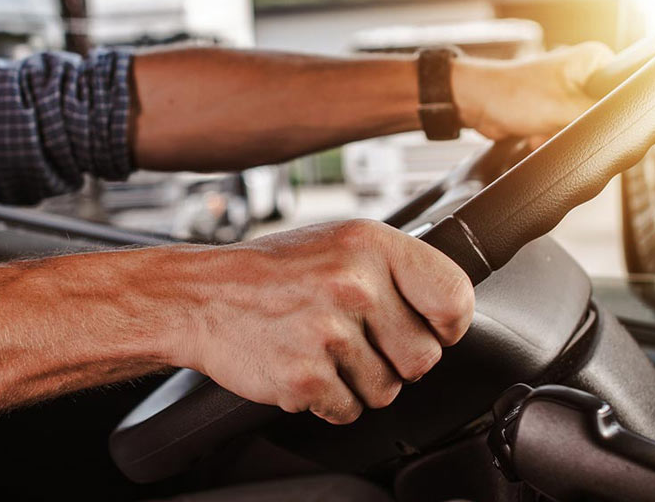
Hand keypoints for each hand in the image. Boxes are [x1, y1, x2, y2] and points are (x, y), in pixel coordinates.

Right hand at [163, 219, 473, 423]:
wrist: (200, 296)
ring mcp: (328, 331)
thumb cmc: (277, 272)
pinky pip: (349, 410)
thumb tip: (450, 311)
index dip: (449, 324)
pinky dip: (330, 401)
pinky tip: (307, 369)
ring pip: (387, 390)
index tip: (434, 329)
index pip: (453, 296)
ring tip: (326, 351)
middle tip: (361, 343)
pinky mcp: (304, 375)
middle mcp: (354, 284)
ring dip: (361, 382)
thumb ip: (398, 271)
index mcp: (372, 244)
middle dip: (397, 361)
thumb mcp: (343, 244)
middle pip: (424, 357)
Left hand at [452, 42, 613, 146]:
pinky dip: (551, 135)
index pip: (623, 88)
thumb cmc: (514, 96)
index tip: (593, 121)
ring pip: (582, 124)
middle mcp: (583, 71)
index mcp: (593, 59)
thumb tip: (624, 126)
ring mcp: (568, 89)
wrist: (476, 103)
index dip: (612, 110)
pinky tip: (534, 133)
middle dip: (578, 126)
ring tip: (542, 129)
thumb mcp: (565, 109)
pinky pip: (565, 129)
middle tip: (560, 125)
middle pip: (601, 110)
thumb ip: (599, 117)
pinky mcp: (555, 106)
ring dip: (561, 133)